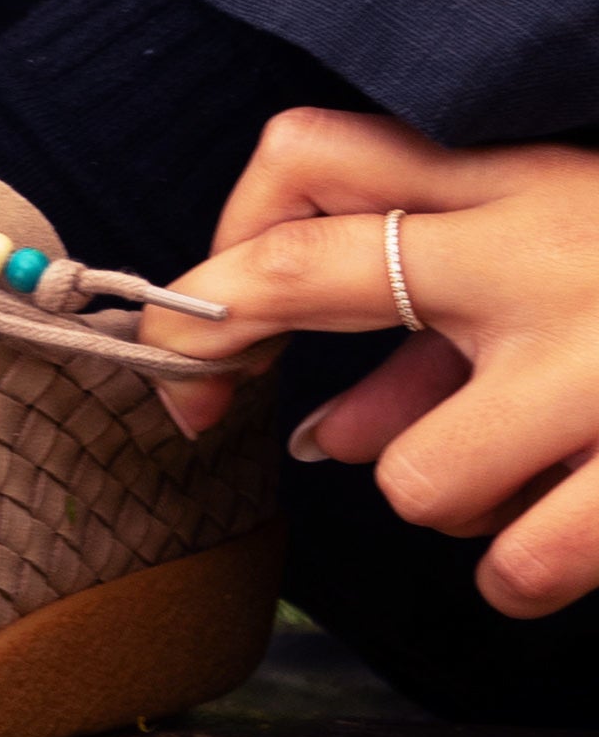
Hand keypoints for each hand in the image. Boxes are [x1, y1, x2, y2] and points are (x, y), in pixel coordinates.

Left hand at [138, 108, 598, 616]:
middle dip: (218, 347)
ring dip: (457, 504)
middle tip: (214, 411)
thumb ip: (446, 342)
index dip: (208, 257)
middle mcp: (546, 256)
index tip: (179, 346)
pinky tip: (582, 541)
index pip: (309, 161)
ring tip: (538, 481)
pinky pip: (515, 567)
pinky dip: (534, 575)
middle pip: (301, 273)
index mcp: (528, 186)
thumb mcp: (577, 266)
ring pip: (412, 480)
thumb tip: (324, 440)